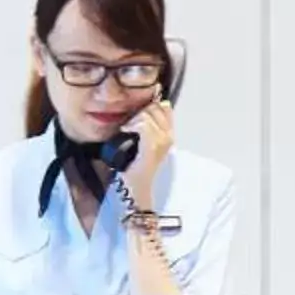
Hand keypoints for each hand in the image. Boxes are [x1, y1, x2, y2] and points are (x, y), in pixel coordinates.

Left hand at [122, 95, 174, 214]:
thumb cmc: (134, 167)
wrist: (135, 189)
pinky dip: (133, 125)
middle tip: (129, 123)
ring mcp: (162, 143)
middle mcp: (169, 137)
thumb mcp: (140, 143)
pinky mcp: (152, 148)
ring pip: (149, 114)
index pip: (164, 107)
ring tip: (127, 128)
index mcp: (168, 135)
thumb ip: (143, 127)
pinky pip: (144, 126)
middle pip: (156, 107)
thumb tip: (137, 111)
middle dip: (140, 110)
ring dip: (134, 118)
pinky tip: (125, 131)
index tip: (136, 114)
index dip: (149, 105)